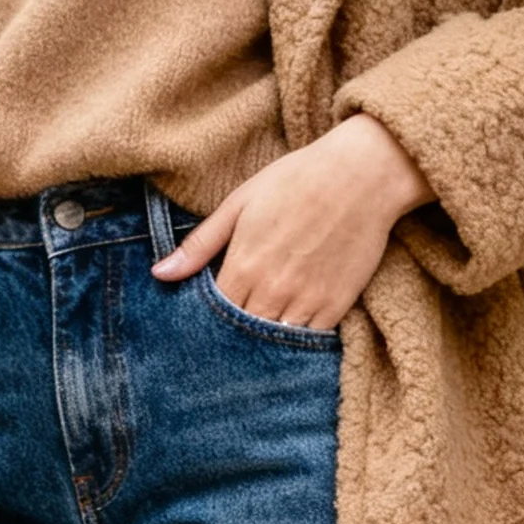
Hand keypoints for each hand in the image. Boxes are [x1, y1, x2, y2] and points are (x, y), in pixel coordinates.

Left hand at [152, 115, 432, 330]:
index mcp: (244, 265)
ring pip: (272, 346)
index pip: (212, 315)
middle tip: (220, 345)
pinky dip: (292, 347)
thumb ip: (199, 244)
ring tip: (250, 347)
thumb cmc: (297, 180)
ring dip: (259, 349)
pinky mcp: (335, 307)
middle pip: (239, 336)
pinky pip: (306, 343)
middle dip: (228, 342)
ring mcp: (305, 301)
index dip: (204, 325)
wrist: (364, 174)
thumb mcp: (240, 203)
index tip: (198, 328)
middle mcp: (273, 290)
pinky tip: (282, 343)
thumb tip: (159, 274)